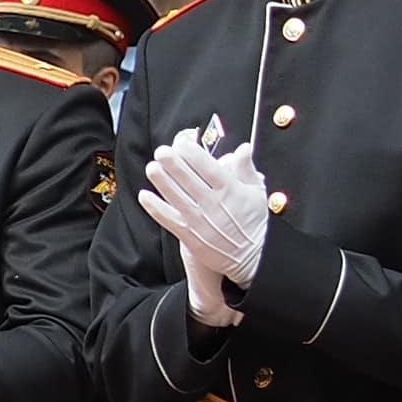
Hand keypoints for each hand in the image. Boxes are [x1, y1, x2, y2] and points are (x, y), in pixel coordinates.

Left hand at [140, 122, 268, 323]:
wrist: (251, 258)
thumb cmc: (253, 223)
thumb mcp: (257, 193)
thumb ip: (247, 169)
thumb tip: (243, 148)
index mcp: (230, 191)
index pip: (208, 168)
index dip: (193, 154)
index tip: (183, 144)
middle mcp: (213, 205)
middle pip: (188, 180)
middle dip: (173, 164)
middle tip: (162, 151)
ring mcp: (200, 221)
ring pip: (176, 197)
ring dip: (162, 182)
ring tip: (152, 167)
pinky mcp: (190, 236)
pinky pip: (169, 219)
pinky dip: (155, 208)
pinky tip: (145, 196)